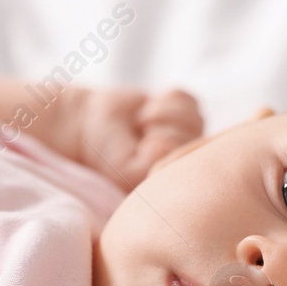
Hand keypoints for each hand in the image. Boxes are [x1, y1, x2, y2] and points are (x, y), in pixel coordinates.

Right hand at [69, 87, 203, 188]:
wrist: (92, 127)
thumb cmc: (107, 153)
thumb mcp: (124, 168)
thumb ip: (149, 167)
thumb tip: (169, 145)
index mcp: (172, 185)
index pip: (183, 158)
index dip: (157, 145)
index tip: (137, 149)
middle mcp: (185, 164)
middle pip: (192, 135)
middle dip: (159, 126)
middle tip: (140, 133)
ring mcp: (188, 139)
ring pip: (194, 117)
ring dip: (160, 112)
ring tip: (142, 122)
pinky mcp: (186, 116)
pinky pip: (188, 99)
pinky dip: (164, 99)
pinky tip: (148, 112)